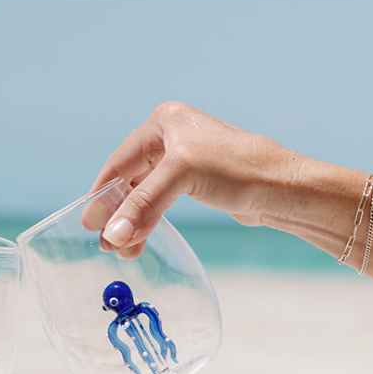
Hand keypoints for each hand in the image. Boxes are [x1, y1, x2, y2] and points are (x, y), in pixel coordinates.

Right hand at [87, 102, 295, 259]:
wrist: (282, 189)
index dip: (103, 195)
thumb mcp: (182, 177)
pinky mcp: (195, 182)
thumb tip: (112, 235)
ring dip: (132, 222)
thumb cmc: (239, 170)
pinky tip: (141, 238)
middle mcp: (171, 136)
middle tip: (108, 244)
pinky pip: (159, 202)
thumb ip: (143, 205)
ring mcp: (183, 159)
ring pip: (144, 193)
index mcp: (163, 122)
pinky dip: (148, 221)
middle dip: (118, 213)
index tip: (90, 225)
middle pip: (129, 179)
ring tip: (125, 251)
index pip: (119, 162)